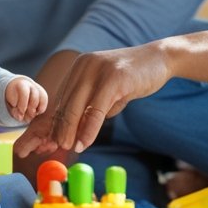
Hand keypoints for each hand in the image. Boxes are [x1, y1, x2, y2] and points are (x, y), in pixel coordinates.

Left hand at [13, 43, 172, 157]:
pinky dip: (89, 130)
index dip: (53, 122)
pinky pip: (96, 110)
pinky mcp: (114, 78)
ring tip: (68, 148)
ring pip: (77, 107)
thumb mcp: (107, 93)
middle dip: (58, 129)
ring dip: (70, 131)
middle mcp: (84, 65)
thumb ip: (91, 108)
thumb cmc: (132, 78)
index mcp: (79, 67)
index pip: (61, 98)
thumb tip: (73, 135)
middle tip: (54, 148)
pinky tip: (84, 143)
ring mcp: (99, 70)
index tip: (46, 140)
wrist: (161, 59)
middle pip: (65, 103)